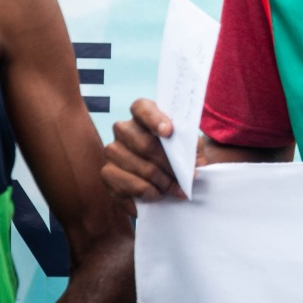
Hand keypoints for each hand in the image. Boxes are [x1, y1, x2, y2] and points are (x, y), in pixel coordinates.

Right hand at [101, 98, 192, 216]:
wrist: (161, 182)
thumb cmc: (175, 158)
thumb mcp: (189, 149)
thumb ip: (193, 149)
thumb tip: (195, 164)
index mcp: (143, 115)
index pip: (142, 107)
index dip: (154, 118)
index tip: (169, 132)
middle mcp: (124, 129)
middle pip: (144, 143)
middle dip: (169, 164)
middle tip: (186, 179)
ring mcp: (112, 150)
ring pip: (140, 166)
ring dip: (163, 181)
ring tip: (176, 190)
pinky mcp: (107, 173)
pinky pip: (129, 184)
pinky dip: (148, 192)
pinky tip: (158, 194)